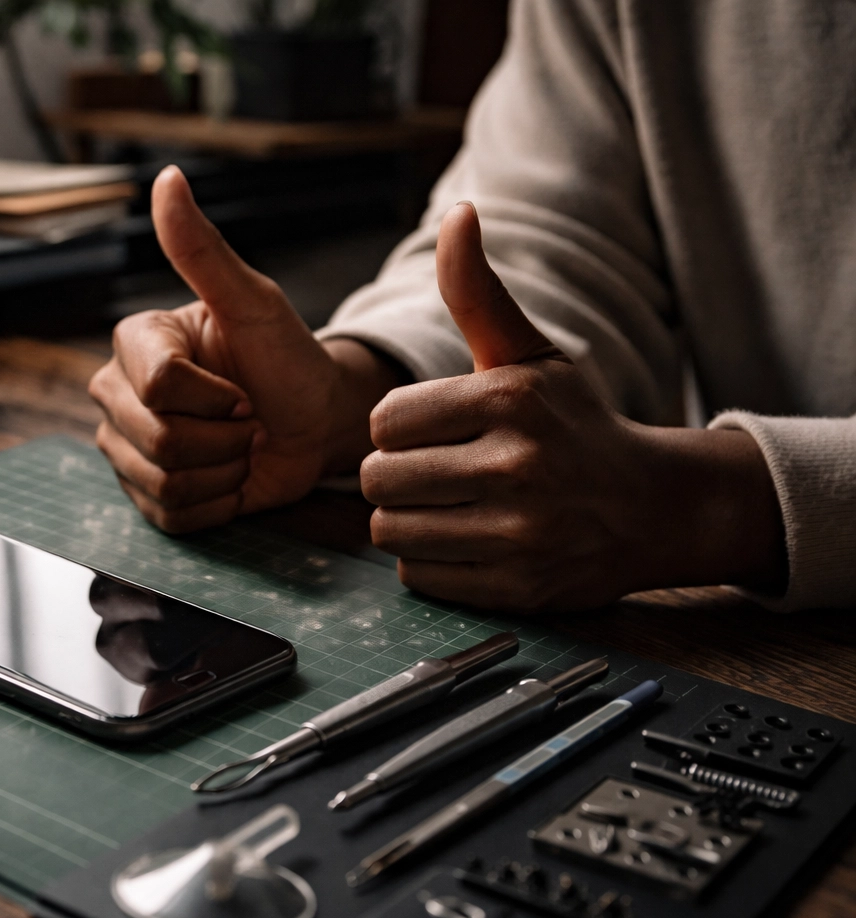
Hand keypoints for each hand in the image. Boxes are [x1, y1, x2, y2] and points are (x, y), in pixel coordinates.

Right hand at [90, 165, 400, 531]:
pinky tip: (230, 476)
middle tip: (247, 418)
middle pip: (158, 439)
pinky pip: (170, 516)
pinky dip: (216, 503)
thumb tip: (168, 178)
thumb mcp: (253, 302)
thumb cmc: (288, 359)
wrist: (315, 424)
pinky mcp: (147, 498)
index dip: (215, 396)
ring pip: (162, 480)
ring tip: (241, 445)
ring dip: (223, 469)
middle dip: (223, 436)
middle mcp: (117, 395)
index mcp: (136, 343)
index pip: (160, 385)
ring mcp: (128, 450)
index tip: (243, 386)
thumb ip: (202, 249)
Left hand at [360, 203, 784, 610]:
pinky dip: (428, 564)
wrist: (652, 507)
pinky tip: (465, 541)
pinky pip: (419, 579)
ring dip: (406, 522)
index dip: (393, 429)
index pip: (382, 422)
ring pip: (391, 533)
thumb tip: (460, 214)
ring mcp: (520, 534)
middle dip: (394, 476)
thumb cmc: (574, 423)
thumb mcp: (530, 354)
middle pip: (379, 481)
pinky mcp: (518, 589)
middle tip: (432, 472)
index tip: (428, 431)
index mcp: (510, 401)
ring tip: (446, 507)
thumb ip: (478, 292)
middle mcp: (516, 467)